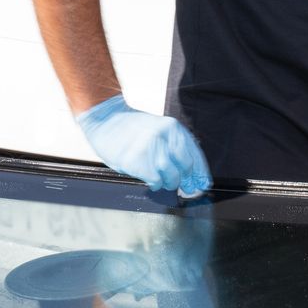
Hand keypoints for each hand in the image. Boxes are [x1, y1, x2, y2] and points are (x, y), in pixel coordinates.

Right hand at [77, 95, 212, 196]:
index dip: (200, 173)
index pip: (194, 155)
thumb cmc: (131, 128)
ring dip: (169, 183)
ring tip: (163, 180)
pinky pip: (155, 181)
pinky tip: (151, 180)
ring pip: (172, 177)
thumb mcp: (158, 128)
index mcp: (173, 128)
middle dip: (186, 180)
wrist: (105, 120)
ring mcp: (152, 150)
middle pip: (186, 167)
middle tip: (183, 186)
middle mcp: (165, 137)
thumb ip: (173, 145)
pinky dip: (155, 184)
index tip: (202, 184)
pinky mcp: (139, 162)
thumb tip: (190, 172)